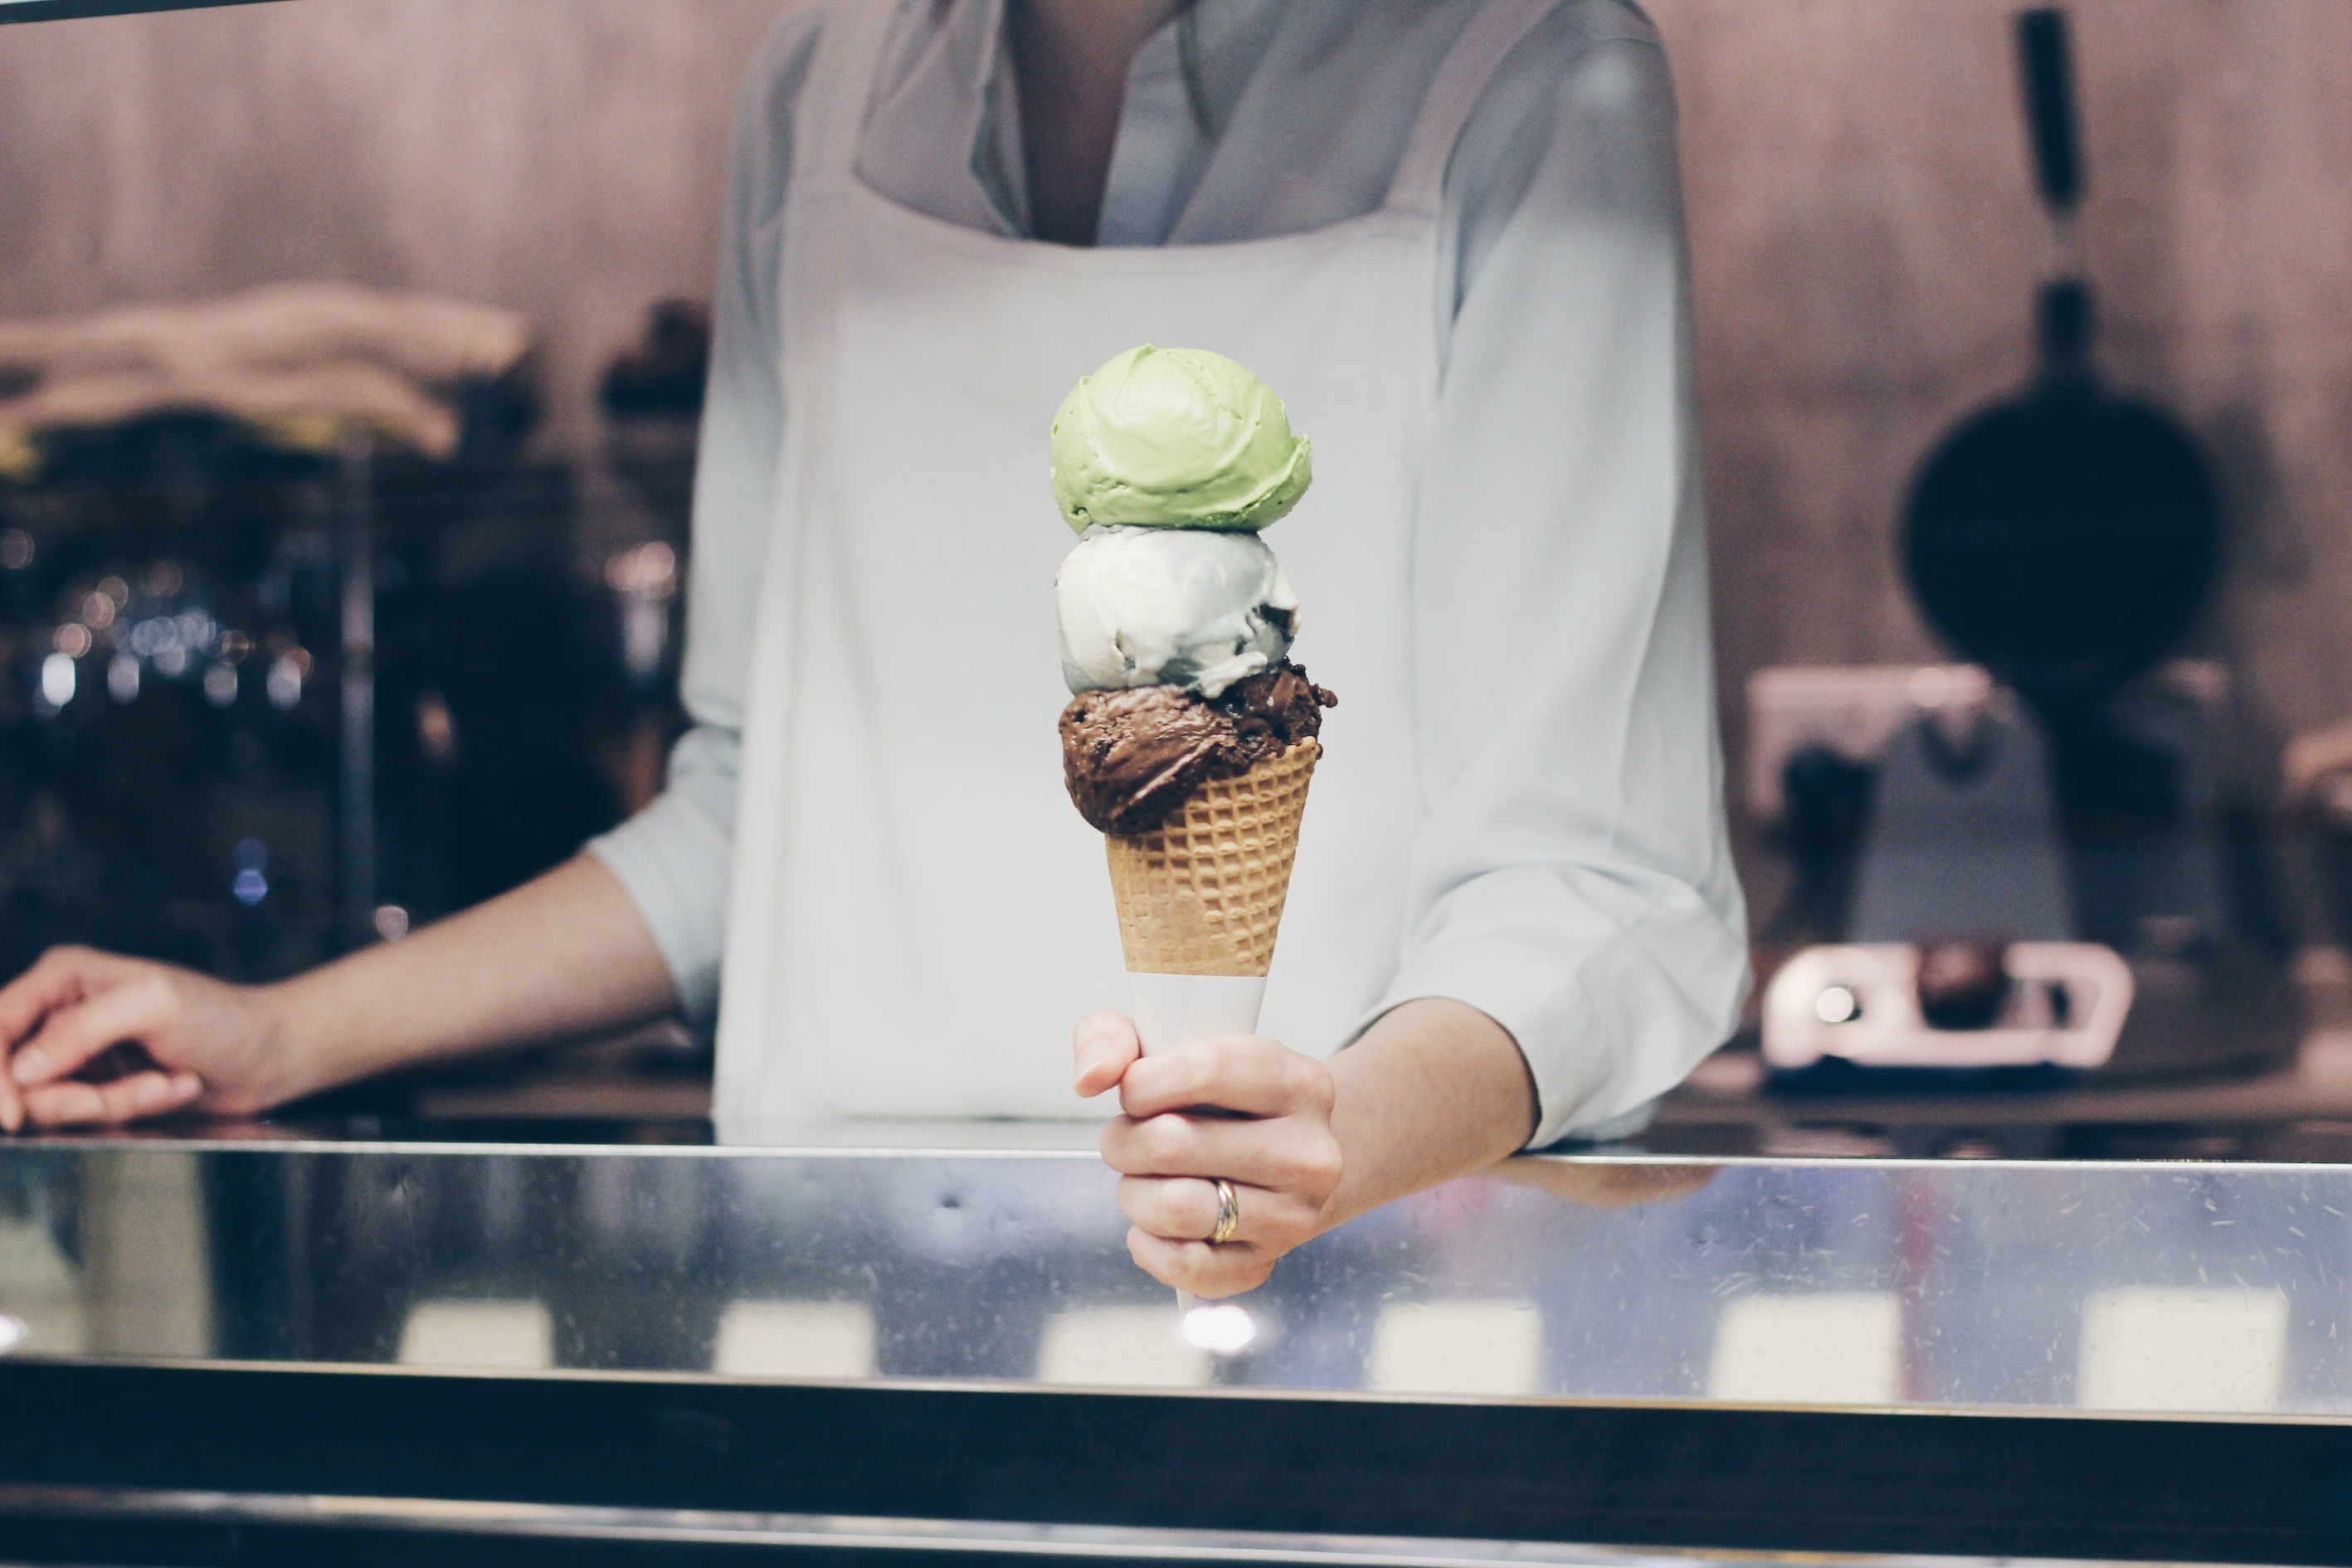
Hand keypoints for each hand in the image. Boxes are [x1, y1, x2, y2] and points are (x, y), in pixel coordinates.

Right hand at [0, 947, 292, 1132]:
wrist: (266, 1055)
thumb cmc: (221, 1018)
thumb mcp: (154, 1006)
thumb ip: (83, 1029)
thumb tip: (22, 1067)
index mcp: (62, 977)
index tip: (13, 1115)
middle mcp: (58, 1013)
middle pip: (19, 1077)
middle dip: (78, 1097)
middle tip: (139, 1087)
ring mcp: (75, 1053)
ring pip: (53, 1104)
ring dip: (116, 1103)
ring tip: (166, 1081)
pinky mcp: (94, 1086)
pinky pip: (87, 1116)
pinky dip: (131, 1109)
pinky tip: (171, 1087)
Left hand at [1073, 1010, 1342, 1298]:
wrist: (1286, 1157)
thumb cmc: (1220, 1097)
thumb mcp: (1176, 1042)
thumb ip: (1115, 1036)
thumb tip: (1092, 1076)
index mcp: (1299, 1083)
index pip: (1207, 1071)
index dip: (1144, 1082)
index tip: (1134, 1090)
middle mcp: (1308, 1153)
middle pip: (1172, 1145)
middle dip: (1124, 1141)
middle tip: (1128, 1138)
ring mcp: (1292, 1216)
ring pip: (1173, 1209)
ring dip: (1133, 1193)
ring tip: (1143, 1177)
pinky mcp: (1264, 1263)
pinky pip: (1182, 1266)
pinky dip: (1147, 1244)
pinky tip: (1154, 1222)